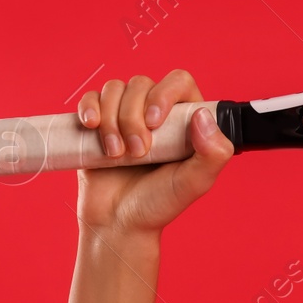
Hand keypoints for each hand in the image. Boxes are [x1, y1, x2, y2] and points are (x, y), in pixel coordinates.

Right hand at [74, 69, 233, 235]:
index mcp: (185, 120)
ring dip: (111, 120)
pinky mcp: (99, 122)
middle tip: (137, 153)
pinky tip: (91, 128)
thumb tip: (204, 116)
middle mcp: (156, 111)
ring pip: (114, 89)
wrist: (117, 221)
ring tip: (116, 154)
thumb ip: (213, 154)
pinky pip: (91, 97)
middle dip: (133, 117)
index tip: (154, 123)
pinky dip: (89, 109)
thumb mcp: (195, 183)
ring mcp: (125, 114)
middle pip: (141, 83)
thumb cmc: (159, 203)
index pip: (179, 81)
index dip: (164, 94)